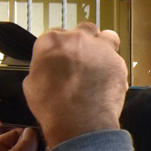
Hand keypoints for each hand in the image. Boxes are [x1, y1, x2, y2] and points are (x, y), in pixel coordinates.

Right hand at [23, 21, 125, 145]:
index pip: (57, 33)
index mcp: (51, 41)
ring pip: (107, 37)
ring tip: (101, 62)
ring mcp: (100, 49)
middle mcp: (77, 39)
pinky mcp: (118, 63)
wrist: (80, 121)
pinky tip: (108, 82)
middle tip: (83, 57)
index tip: (63, 55)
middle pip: (84, 29)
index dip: (61, 46)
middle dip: (85, 40)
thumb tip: (48, 69)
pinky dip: (114, 68)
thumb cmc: (52, 106)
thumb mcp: (32, 84)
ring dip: (105, 46)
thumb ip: (42, 67)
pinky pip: (118, 60)